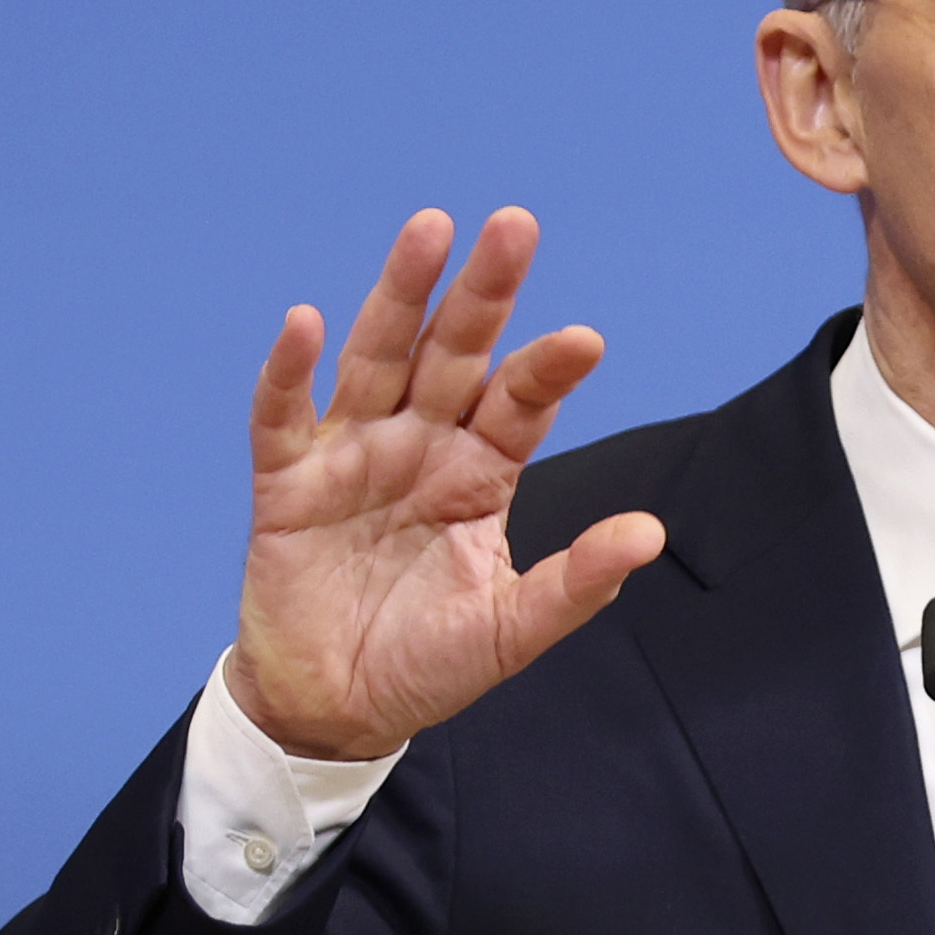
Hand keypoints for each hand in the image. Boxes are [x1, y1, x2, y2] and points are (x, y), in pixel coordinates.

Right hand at [230, 210, 668, 762]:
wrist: (340, 708)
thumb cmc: (430, 661)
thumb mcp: (514, 629)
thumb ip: (577, 583)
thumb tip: (650, 535)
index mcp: (480, 473)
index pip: (519, 403)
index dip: (547, 370)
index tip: (586, 340)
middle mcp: (419, 445)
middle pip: (453, 354)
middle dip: (481, 293)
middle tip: (514, 225)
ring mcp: (352, 456)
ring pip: (377, 358)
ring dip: (400, 296)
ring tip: (429, 231)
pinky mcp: (288, 484)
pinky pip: (283, 417)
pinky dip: (289, 370)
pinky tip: (305, 320)